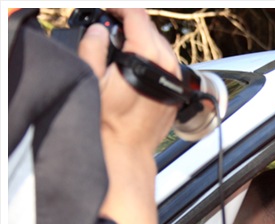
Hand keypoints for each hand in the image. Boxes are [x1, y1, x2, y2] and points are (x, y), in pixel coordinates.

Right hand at [77, 9, 179, 223]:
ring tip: (122, 51)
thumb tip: (101, 32)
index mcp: (148, 58)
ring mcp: (175, 82)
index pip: (138, 18)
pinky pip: (167, 68)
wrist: (127, 153)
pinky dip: (153, 62)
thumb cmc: (109, 124)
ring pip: (163, 49)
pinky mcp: (176, 94)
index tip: (110, 11)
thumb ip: (96, 47)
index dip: (121, 10)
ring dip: (144, 44)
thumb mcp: (92, 79)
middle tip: (112, 30)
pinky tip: (136, 70)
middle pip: (153, 32)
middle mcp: (168, 68)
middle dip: (132, 27)